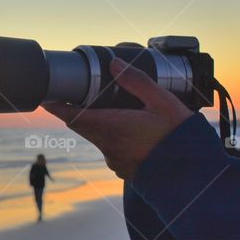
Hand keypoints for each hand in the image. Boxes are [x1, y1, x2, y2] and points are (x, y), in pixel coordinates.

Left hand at [43, 58, 193, 178]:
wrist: (193, 175)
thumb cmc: (179, 137)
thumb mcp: (162, 102)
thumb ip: (136, 82)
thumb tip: (114, 64)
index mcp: (112, 126)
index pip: (73, 116)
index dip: (57, 107)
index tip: (46, 98)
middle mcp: (108, 145)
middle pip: (83, 127)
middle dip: (77, 112)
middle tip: (75, 97)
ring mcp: (116, 160)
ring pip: (98, 139)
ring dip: (98, 126)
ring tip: (109, 111)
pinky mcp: (125, 170)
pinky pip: (111, 150)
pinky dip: (113, 139)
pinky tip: (130, 132)